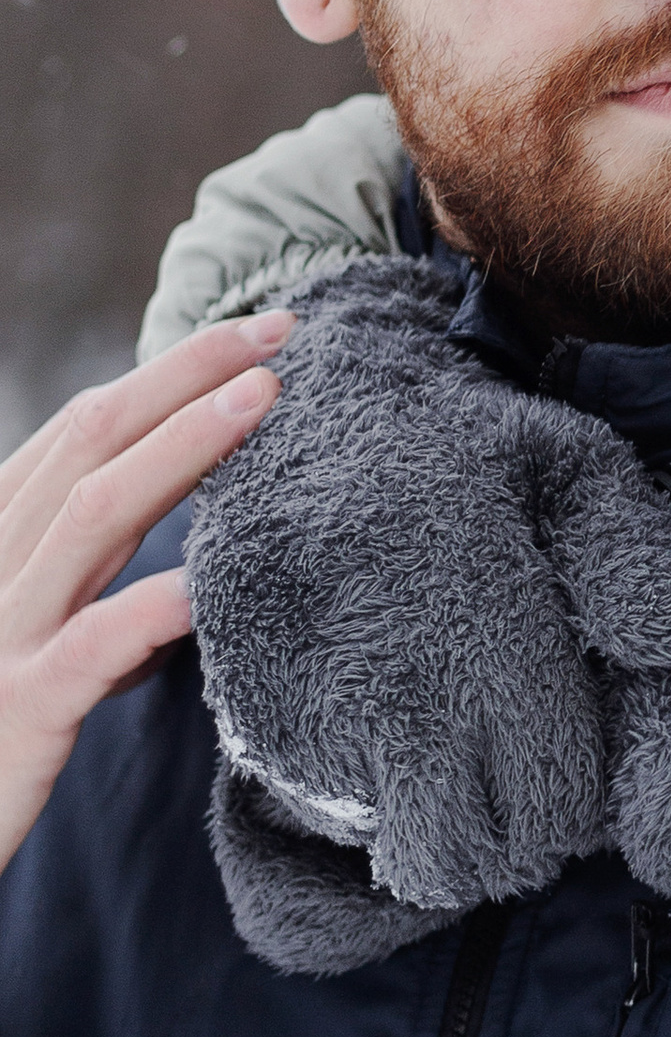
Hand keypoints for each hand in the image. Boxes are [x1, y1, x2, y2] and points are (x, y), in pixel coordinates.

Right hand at [0, 315, 293, 875]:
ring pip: (92, 515)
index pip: (80, 436)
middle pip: (88, 443)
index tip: (252, 338)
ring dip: (182, 448)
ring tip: (264, 398)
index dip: (164, 378)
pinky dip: (157, 606)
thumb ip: (92, 616)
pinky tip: (215, 584)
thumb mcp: (39, 660)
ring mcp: (2, 632)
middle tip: (277, 329)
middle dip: (183, 376)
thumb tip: (177, 599)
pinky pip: (96, 645)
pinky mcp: (21, 707)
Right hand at [184, 254, 670, 971]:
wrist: (307, 394)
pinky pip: (304, 799)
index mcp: (486, 628)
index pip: (544, 807)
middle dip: (498, 844)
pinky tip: (378, 735)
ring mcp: (305, 697)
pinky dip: (345, 790)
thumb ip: (634, 560)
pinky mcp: (240, 696)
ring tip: (447, 759)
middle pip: (458, 852)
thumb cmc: (461, 439)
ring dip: (418, 823)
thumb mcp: (573, 467)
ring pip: (379, 836)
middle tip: (514, 801)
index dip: (567, 819)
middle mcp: (390, 680)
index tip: (568, 788)